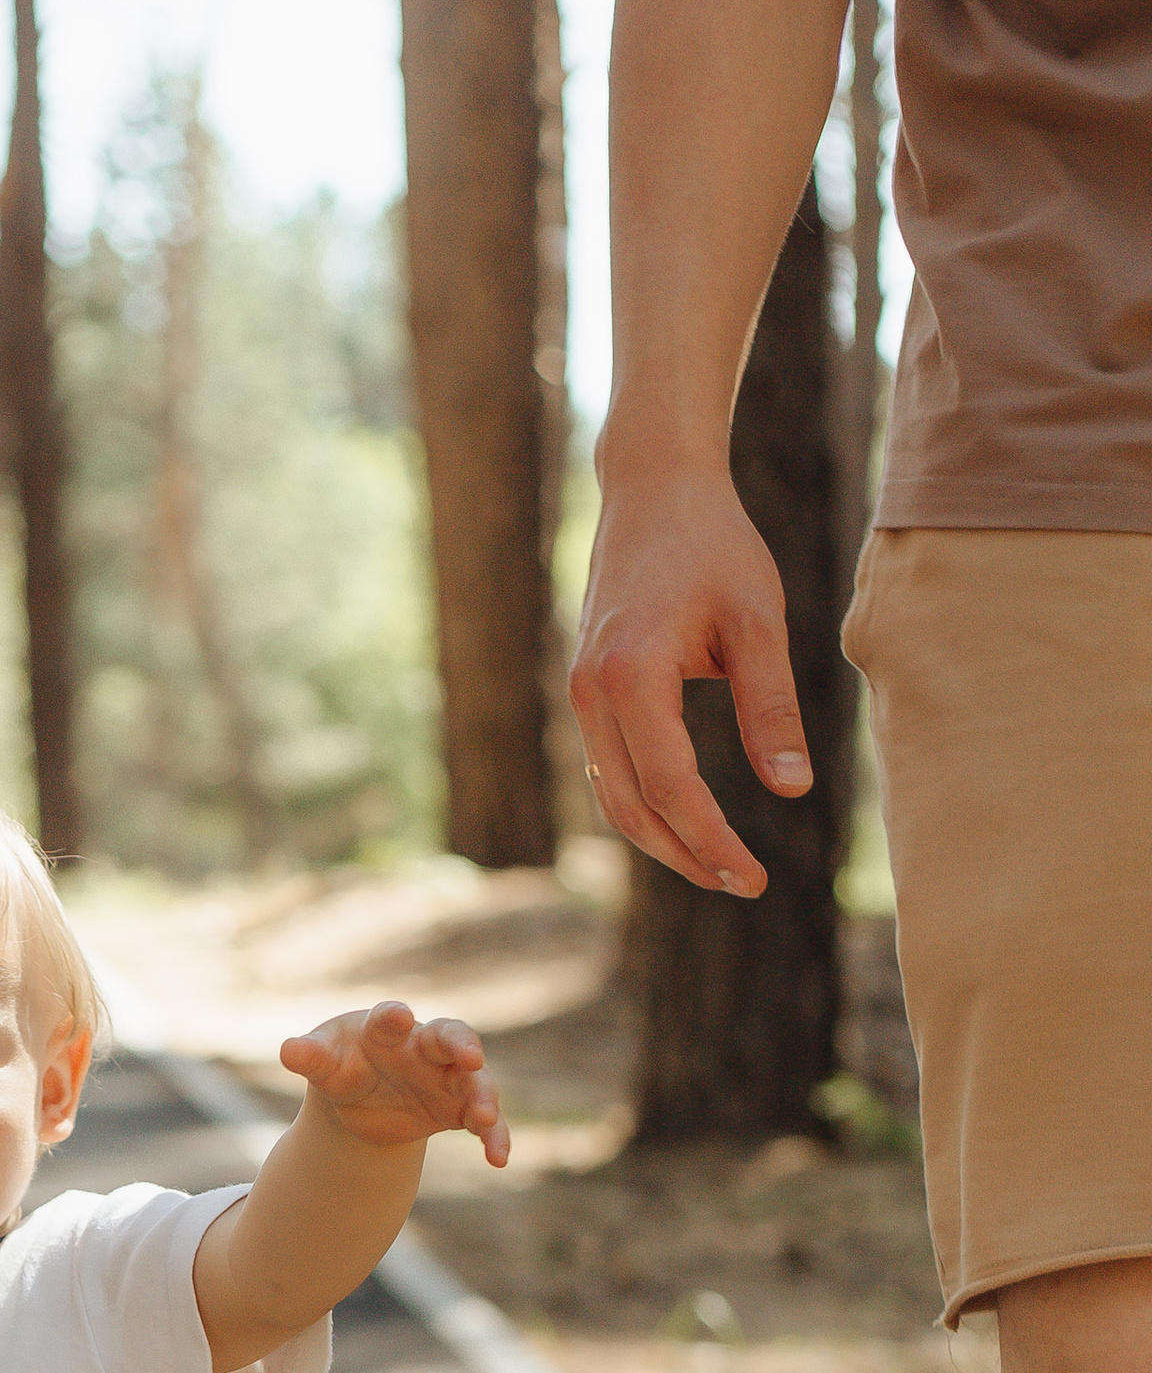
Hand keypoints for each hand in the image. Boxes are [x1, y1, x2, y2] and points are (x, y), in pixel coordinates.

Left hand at [283, 1002, 508, 1168]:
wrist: (360, 1100)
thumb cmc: (343, 1065)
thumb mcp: (324, 1062)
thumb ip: (311, 1056)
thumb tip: (288, 1050)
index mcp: (386, 1029)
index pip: (391, 1018)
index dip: (394, 1017)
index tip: (398, 1016)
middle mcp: (424, 1047)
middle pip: (450, 1037)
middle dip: (461, 1044)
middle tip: (470, 1055)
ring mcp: (447, 1077)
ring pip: (475, 1081)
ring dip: (483, 1097)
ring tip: (484, 1118)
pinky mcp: (458, 1109)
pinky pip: (483, 1121)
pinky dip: (494, 1136)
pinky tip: (499, 1159)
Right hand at [569, 466, 810, 897]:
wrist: (654, 488)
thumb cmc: (714, 545)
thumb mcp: (758, 621)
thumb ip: (772, 706)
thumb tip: (791, 790)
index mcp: (631, 676)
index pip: (672, 788)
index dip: (713, 841)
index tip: (756, 878)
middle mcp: (593, 693)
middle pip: (633, 808)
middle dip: (687, 856)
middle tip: (742, 884)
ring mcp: (582, 694)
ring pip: (614, 797)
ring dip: (663, 840)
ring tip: (718, 865)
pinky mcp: (588, 691)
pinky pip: (610, 770)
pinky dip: (645, 806)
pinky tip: (686, 821)